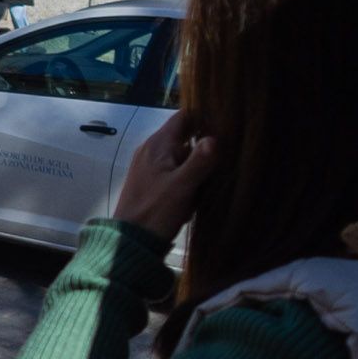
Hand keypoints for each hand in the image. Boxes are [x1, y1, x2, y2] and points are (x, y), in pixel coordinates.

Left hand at [112, 111, 217, 237]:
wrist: (131, 241)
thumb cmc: (156, 211)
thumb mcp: (182, 186)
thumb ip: (200, 161)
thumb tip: (215, 138)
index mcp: (158, 144)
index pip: (183, 117)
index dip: (204, 117)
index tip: (224, 123)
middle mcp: (152, 150)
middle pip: (185, 137)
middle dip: (204, 145)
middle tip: (227, 154)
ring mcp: (150, 166)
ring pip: (181, 156)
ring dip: (197, 164)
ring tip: (215, 175)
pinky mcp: (151, 182)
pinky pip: (174, 171)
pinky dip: (188, 177)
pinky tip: (198, 192)